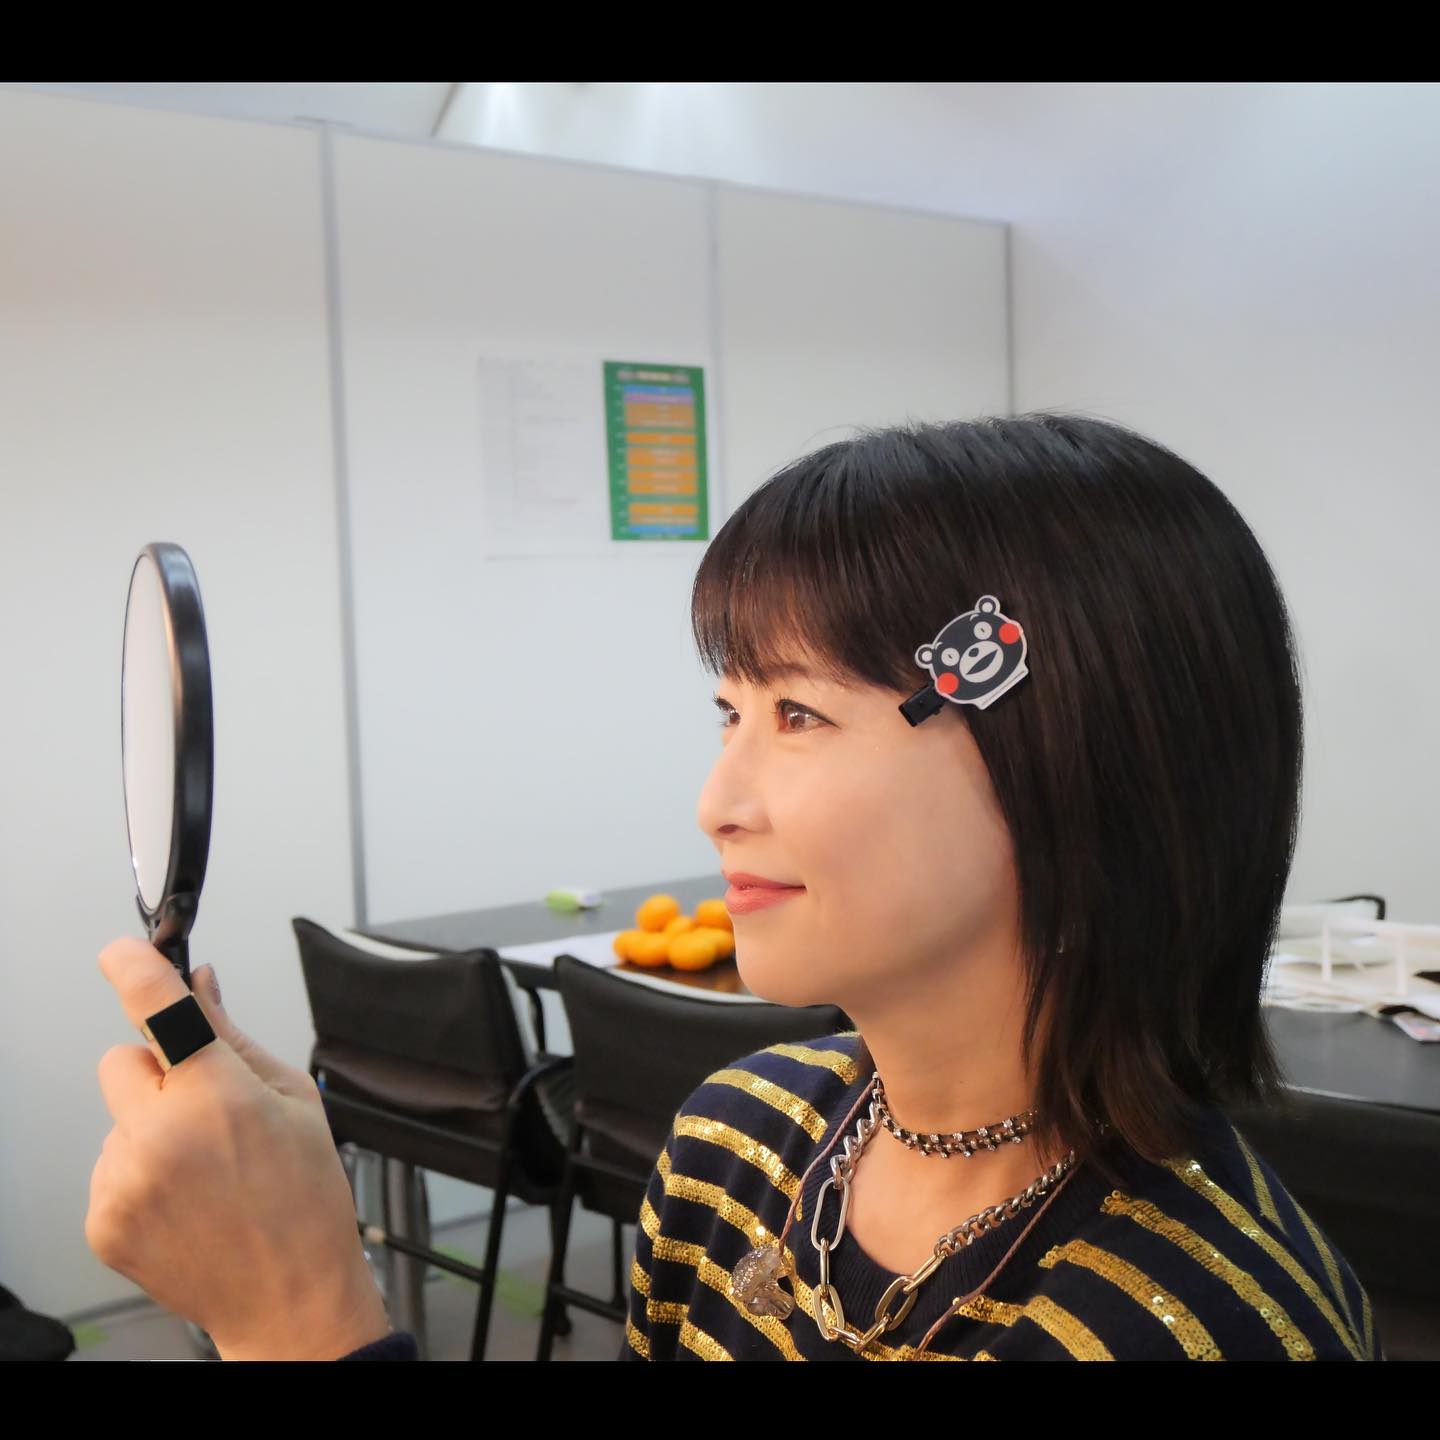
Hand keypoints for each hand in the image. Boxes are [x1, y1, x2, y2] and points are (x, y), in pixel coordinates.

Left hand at [86, 937, 389, 1360]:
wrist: (287, 1299)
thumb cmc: (304, 1199)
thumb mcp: (293, 1102)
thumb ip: (235, 1038)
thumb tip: (199, 983)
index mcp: (219, 1098)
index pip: (162, 1011)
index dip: (136, 968)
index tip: (121, 950)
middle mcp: (160, 1138)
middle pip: (122, 1061)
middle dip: (157, 1071)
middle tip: (207, 1108)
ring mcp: (124, 1183)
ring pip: (117, 1117)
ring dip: (151, 1128)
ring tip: (205, 1170)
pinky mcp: (103, 1219)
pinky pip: (108, 1164)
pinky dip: (140, 1172)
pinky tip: (184, 1199)